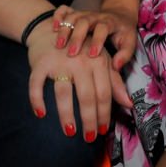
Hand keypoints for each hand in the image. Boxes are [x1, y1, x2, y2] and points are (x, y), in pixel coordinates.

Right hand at [26, 25, 131, 141]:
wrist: (52, 29)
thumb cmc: (82, 49)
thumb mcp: (102, 61)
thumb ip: (115, 82)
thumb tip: (129, 104)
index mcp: (99, 62)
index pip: (104, 93)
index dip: (104, 113)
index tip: (102, 130)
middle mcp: (81, 62)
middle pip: (87, 96)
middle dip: (89, 119)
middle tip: (89, 137)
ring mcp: (59, 63)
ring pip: (64, 93)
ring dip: (67, 115)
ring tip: (70, 132)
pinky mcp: (40, 63)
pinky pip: (36, 84)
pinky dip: (37, 99)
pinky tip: (41, 114)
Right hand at [52, 4, 137, 72]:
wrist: (119, 15)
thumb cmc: (123, 33)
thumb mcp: (129, 42)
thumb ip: (125, 54)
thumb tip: (116, 66)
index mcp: (110, 22)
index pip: (103, 28)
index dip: (97, 40)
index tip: (92, 55)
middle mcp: (96, 16)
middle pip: (85, 21)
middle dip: (77, 37)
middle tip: (72, 54)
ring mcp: (85, 13)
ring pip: (73, 16)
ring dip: (65, 30)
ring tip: (58, 46)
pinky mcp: (76, 13)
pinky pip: (64, 9)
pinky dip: (58, 16)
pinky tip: (53, 28)